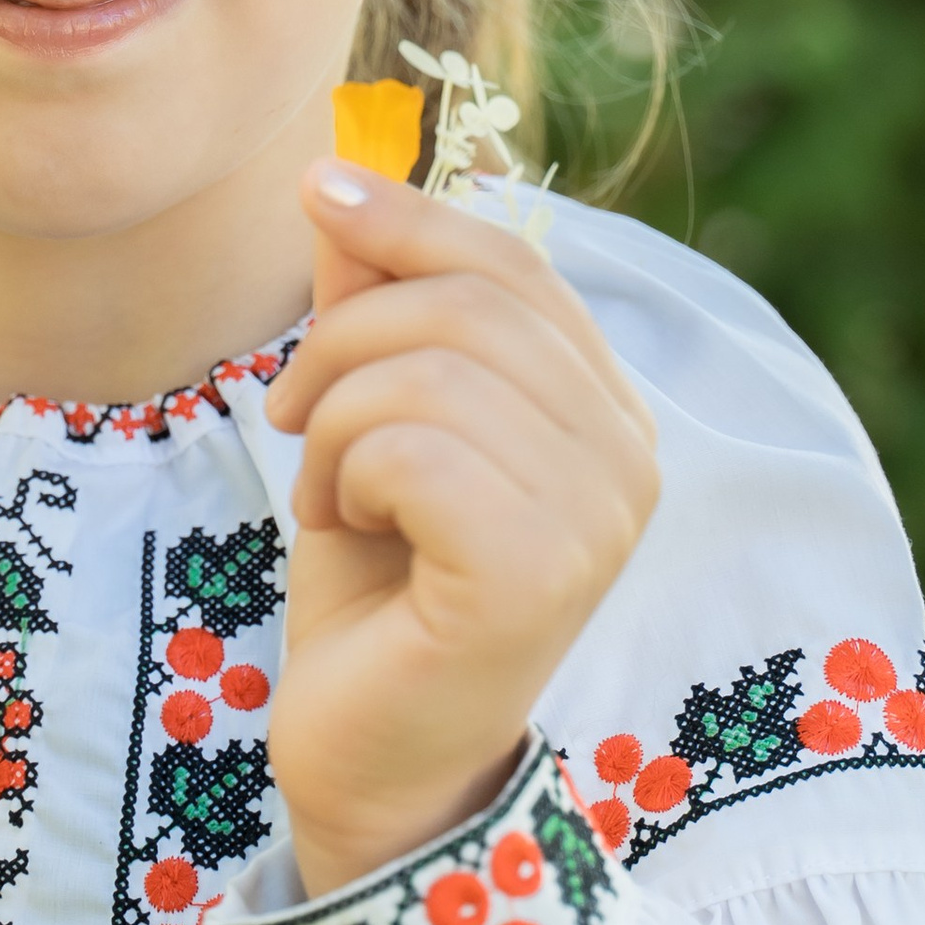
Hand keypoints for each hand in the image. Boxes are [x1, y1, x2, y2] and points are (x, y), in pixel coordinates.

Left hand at [261, 158, 661, 897]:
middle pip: (459, 306)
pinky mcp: (537, 570)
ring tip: (332, 497)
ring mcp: (597, 517)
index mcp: (603, 409)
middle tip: (295, 422)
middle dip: (340, 345)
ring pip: (424, 374)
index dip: (409, 214)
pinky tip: (351, 537)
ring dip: (333, 427)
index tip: (313, 191)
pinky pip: (412, 449)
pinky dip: (344, 481)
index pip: (514, 264)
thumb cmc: (374, 592)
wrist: (367, 754)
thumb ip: (369, 301)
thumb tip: (340, 170)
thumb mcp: (360, 420)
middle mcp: (629, 456)